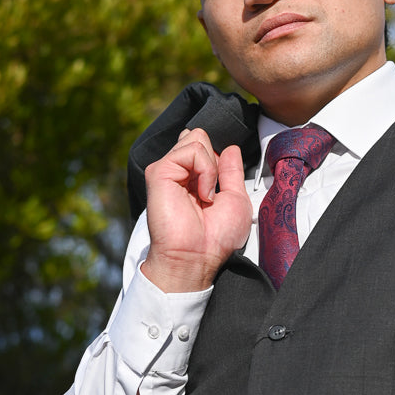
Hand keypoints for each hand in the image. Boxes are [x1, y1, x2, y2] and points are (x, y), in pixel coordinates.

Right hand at [141, 128, 252, 293]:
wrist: (196, 258)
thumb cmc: (215, 238)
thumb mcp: (235, 199)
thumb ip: (232, 171)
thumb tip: (231, 148)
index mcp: (193, 177)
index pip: (205, 145)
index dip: (219, 157)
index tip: (222, 184)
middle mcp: (179, 172)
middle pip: (199, 136)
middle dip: (214, 159)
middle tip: (212, 191)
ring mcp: (168, 170)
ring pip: (196, 138)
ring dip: (211, 167)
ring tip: (207, 196)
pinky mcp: (159, 172)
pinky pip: (191, 150)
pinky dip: (205, 170)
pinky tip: (202, 194)